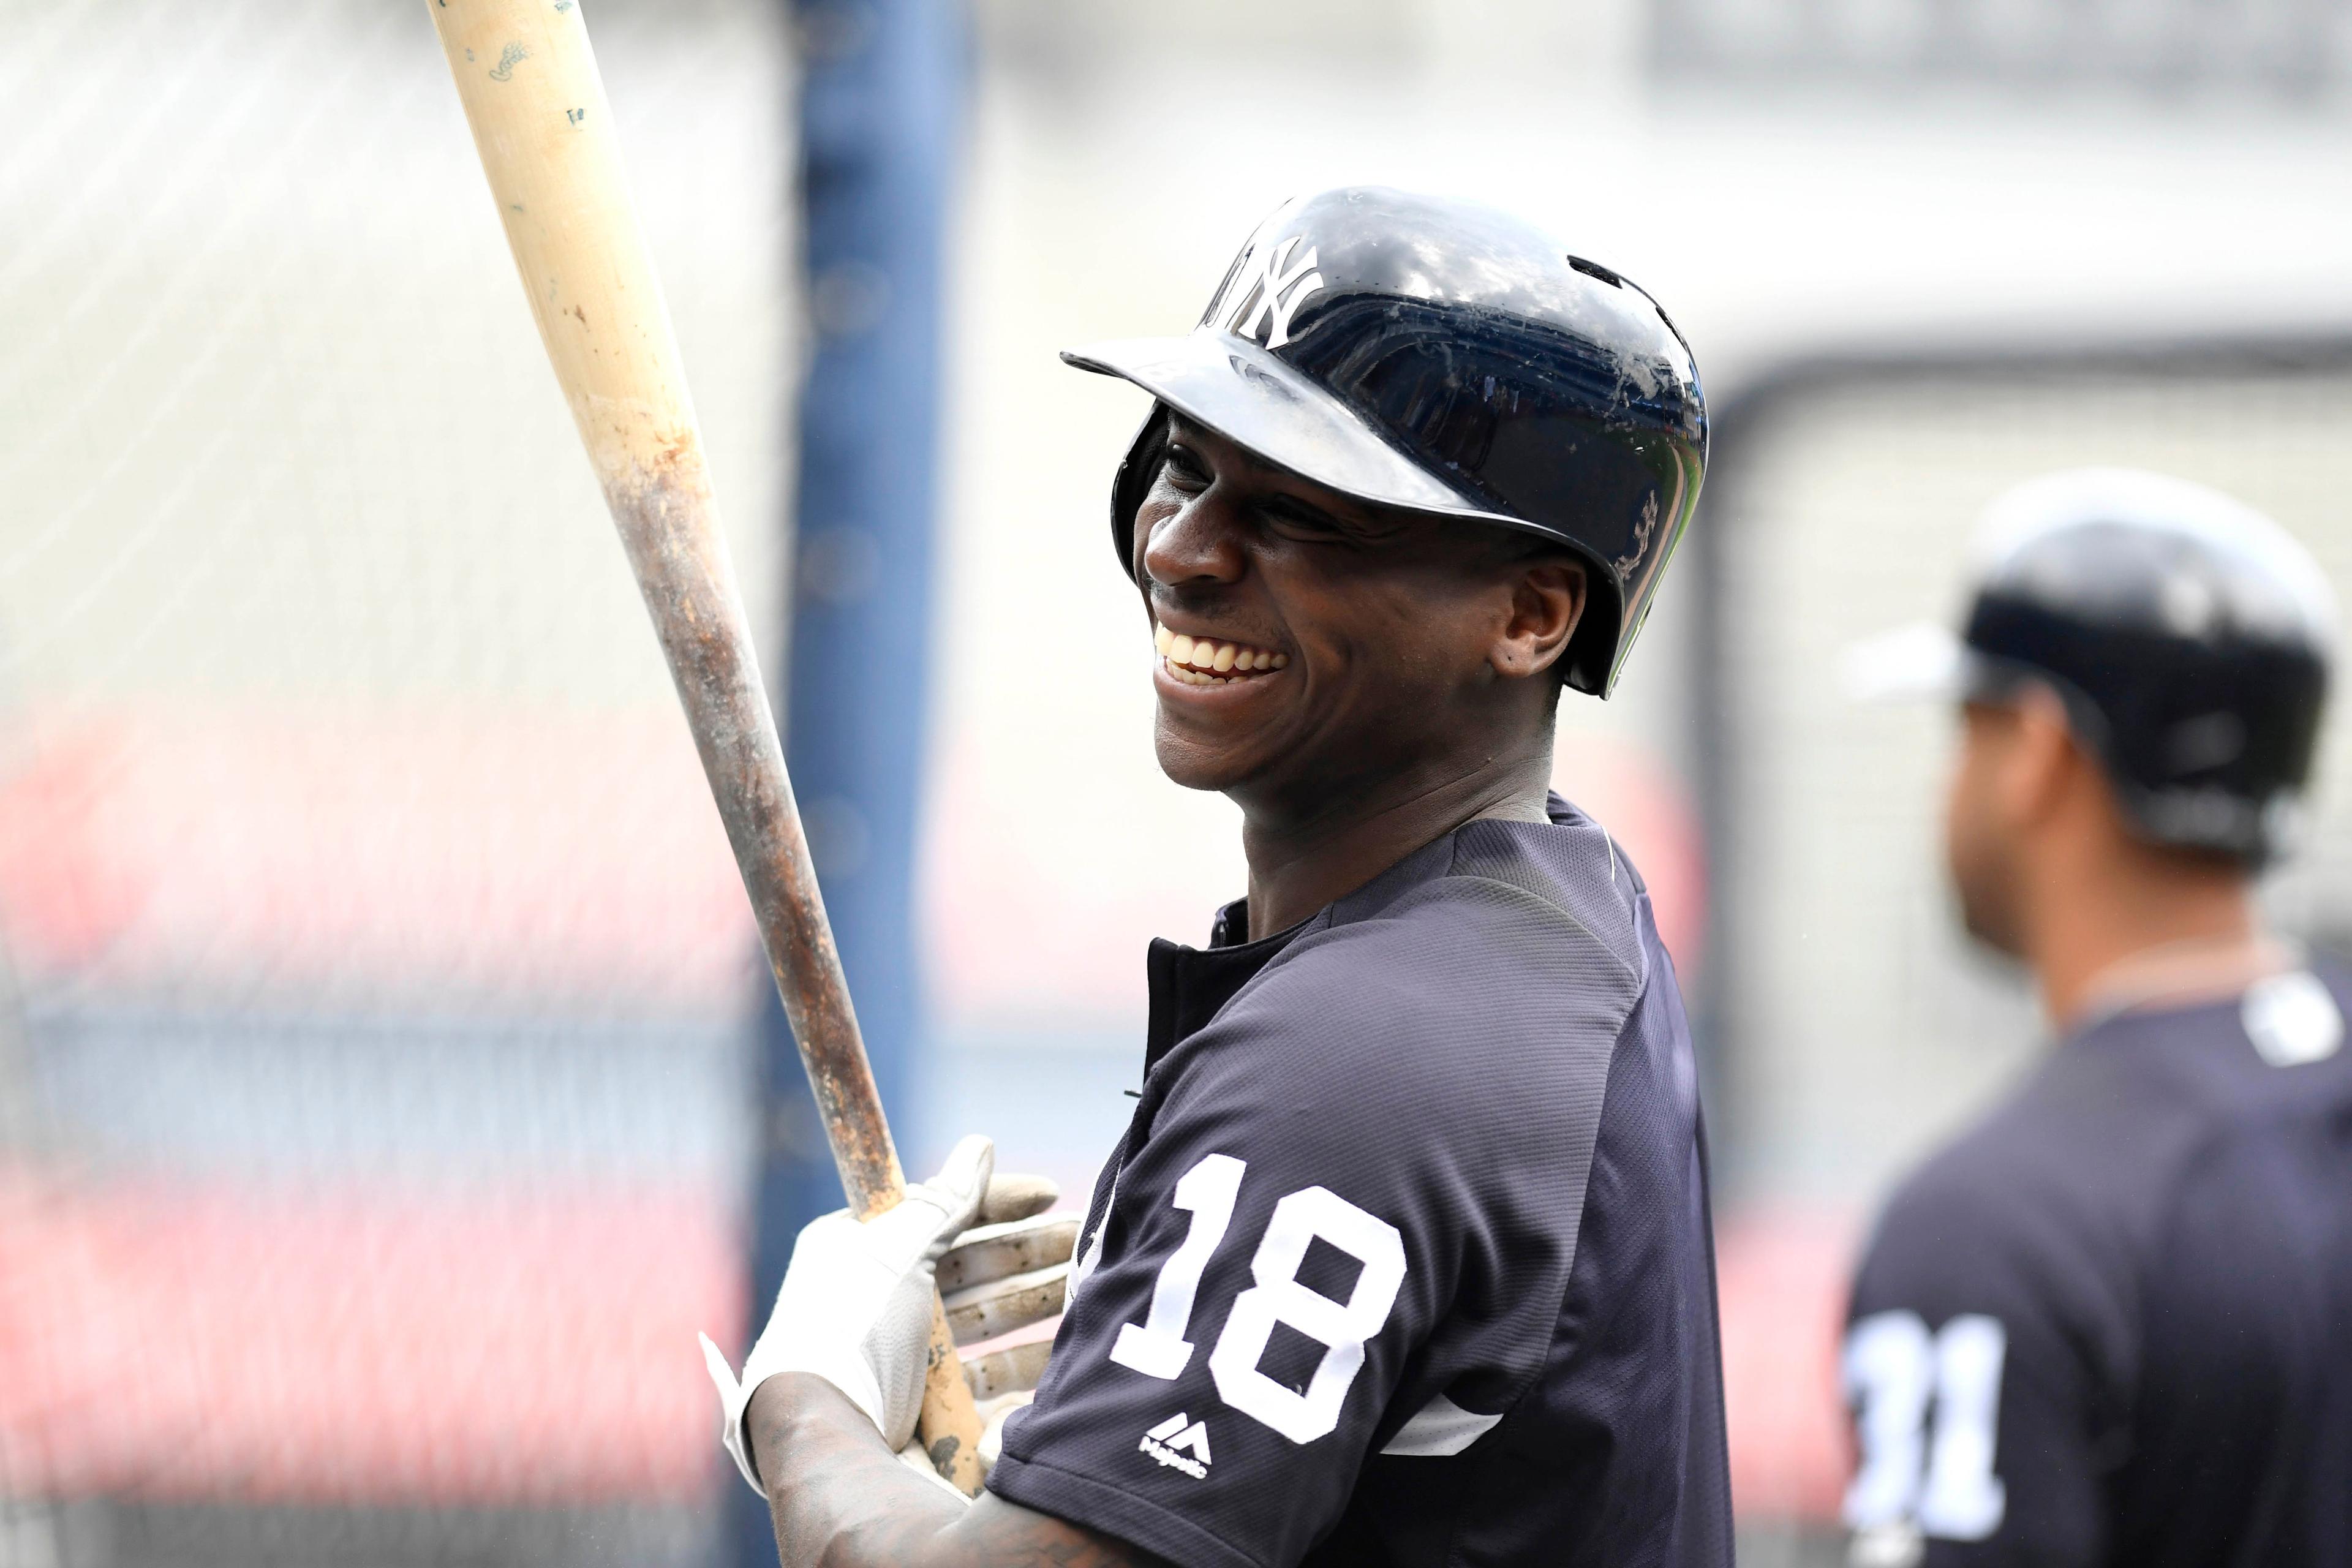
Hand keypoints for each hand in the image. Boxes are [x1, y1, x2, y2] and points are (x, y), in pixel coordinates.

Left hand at [701, 1136, 1076, 1494]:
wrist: (831, 1448)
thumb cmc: (853, 1333)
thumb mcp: (896, 1250)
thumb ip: (945, 1201)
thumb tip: (980, 1145)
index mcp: (857, 1261)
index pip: (934, 1216)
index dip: (994, 1203)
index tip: (1052, 1191)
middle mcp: (878, 1313)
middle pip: (970, 1274)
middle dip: (1030, 1257)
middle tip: (1089, 1243)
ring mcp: (907, 1371)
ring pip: (988, 1329)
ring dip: (1039, 1309)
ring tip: (1095, 1296)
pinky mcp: (932, 1422)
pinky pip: (992, 1389)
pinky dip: (1032, 1372)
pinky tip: (1073, 1356)